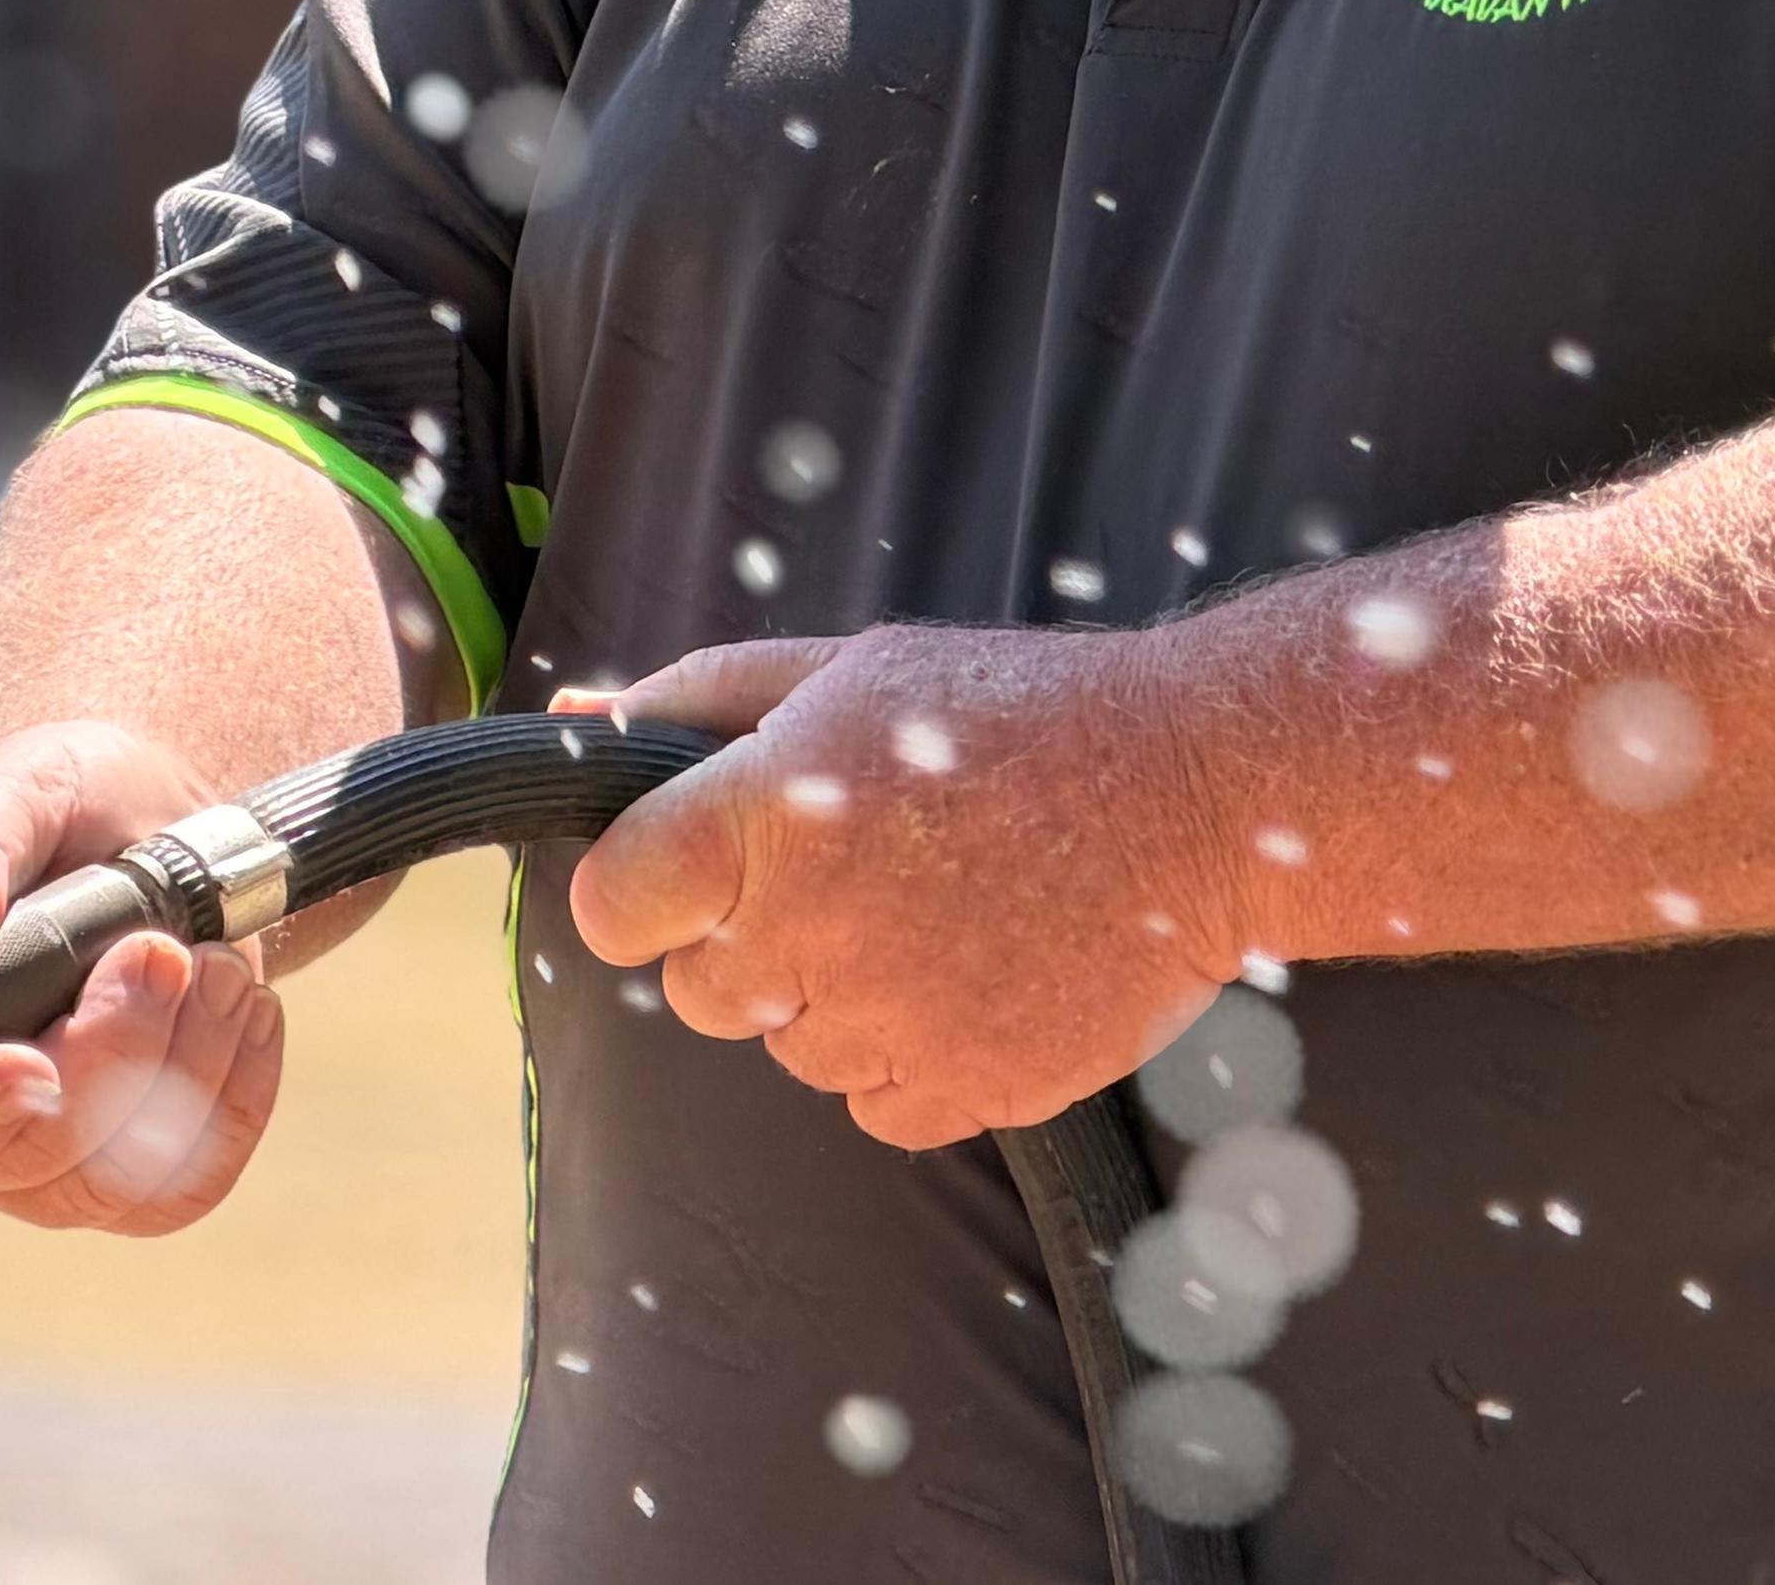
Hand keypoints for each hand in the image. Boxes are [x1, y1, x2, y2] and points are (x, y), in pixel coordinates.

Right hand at [0, 718, 288, 1235]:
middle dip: (110, 1049)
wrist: (153, 819)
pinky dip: (235, 1081)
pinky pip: (189, 1175)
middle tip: (158, 950)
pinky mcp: (128, 1167)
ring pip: (114, 1176)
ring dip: (185, 1055)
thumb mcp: (9, 789)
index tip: (25, 1062)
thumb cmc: (55, 804)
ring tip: (203, 954)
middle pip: (19, 1157)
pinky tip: (234, 1000)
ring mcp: (36, 1154)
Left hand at [562, 627, 1247, 1151]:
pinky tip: (976, 970)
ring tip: (941, 910)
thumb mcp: (852, 669)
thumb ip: (700, 700)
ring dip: (838, 997)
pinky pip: (875, 1105)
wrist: (1200, 792)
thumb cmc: (1015, 713)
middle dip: (752, 941)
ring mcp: (889, 1020)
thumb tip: (574, 715)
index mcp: (768, 810)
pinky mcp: (964, 1089)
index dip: (646, 889)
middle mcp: (811, 926)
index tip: (700, 869)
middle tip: (860, 871)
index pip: (612, 905)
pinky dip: (909, 1056)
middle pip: (698, 991)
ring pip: (790, 1050)